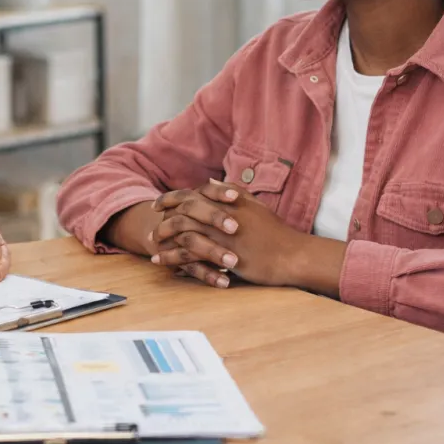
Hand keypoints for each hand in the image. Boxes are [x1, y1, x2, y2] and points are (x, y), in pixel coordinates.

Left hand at [151, 180, 346, 295]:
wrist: (292, 255)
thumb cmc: (275, 232)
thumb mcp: (253, 205)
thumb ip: (231, 191)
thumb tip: (211, 180)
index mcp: (226, 201)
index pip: (191, 194)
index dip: (170, 198)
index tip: (156, 204)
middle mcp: (220, 214)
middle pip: (181, 211)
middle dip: (162, 219)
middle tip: (151, 229)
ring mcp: (220, 234)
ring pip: (182, 232)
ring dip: (164, 240)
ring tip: (153, 248)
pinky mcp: (222, 254)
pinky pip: (190, 255)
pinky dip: (174, 258)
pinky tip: (164, 264)